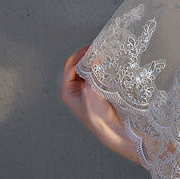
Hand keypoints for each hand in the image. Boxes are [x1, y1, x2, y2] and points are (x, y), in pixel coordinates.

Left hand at [60, 46, 139, 162]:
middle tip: (98, 50)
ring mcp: (87, 90)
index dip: (79, 55)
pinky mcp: (98, 92)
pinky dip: (102, 70)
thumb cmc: (97, 116)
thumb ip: (91, 73)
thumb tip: (95, 57)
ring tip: (104, 57)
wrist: (112, 130)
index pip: (70, 66)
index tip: (91, 48)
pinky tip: (108, 67)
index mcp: (67, 90)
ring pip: (89, 71)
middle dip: (87, 58)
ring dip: (95, 63)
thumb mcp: (91, 91)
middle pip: (78, 67)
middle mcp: (75, 89)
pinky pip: (98, 76)